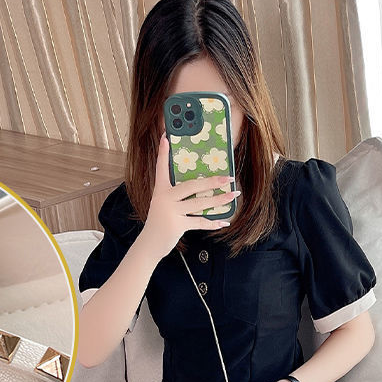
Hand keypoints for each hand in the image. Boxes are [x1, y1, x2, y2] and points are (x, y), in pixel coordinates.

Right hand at [139, 133, 240, 261]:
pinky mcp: (177, 225)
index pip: (161, 167)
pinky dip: (213, 223)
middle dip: (212, 181)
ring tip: (233, 194)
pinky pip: (199, 222)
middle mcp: (165, 198)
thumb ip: (176, 195)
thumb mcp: (163, 204)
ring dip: (219, 200)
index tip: (166, 137)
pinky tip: (224, 221)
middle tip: (228, 177)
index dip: (163, 153)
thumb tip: (201, 187)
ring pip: (200, 203)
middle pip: (192, 185)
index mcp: (160, 190)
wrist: (148, 244)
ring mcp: (171, 212)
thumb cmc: (159, 222)